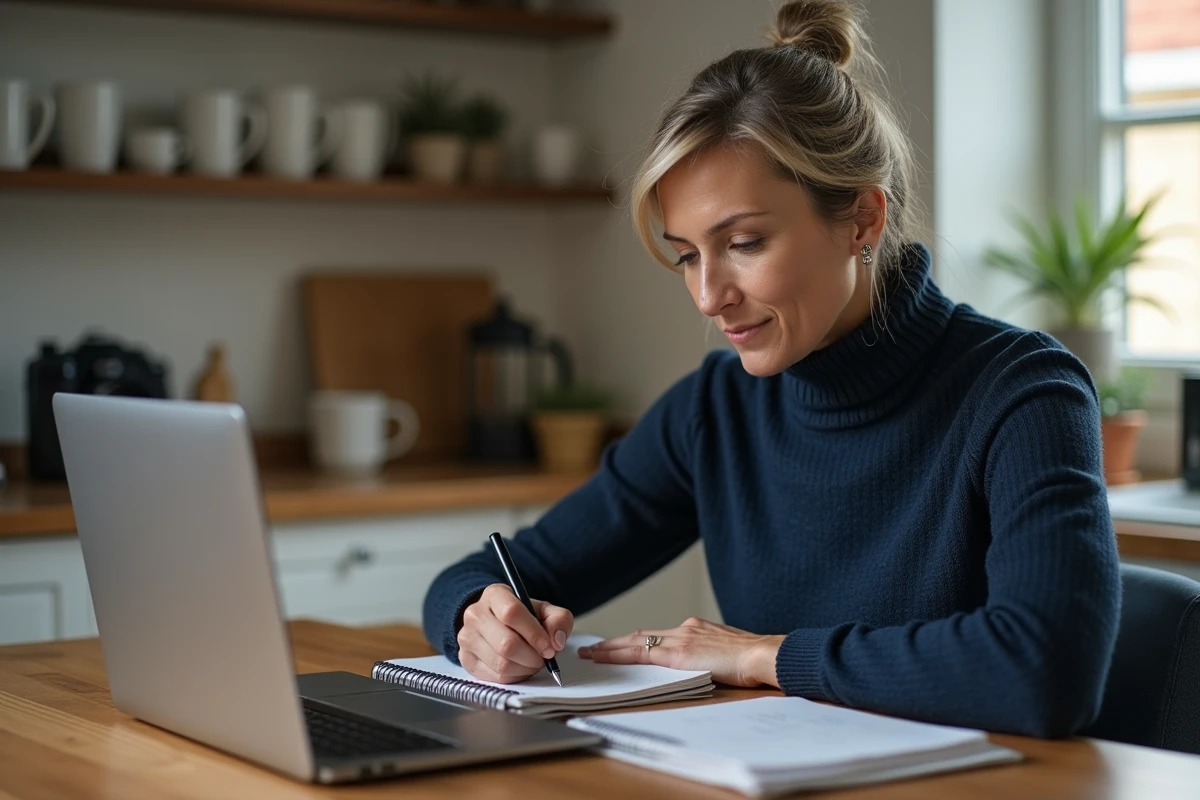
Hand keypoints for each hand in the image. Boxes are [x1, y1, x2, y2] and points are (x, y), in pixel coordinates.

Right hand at [456, 584, 573, 683]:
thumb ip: (558, 620)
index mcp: (495, 595)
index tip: (549, 647)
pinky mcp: (466, 659)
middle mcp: (475, 614)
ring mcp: (467, 637)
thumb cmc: (523, 617)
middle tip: (543, 658)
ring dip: (525, 668)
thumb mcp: (544, 611)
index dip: (534, 634)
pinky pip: (495, 676)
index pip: (512, 612)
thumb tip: (557, 641)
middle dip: (532, 656)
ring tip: (533, 662)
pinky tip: (520, 668)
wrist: (497, 623)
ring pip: (501, 663)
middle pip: (506, 643)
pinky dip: (514, 677)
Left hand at [578, 617, 784, 687]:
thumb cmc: (752, 660)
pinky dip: (621, 655)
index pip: (657, 635)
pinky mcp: (679, 653)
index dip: (635, 640)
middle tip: (593, 648)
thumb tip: (697, 668)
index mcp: (696, 629)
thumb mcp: (726, 654)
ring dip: (612, 648)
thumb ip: (707, 657)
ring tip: (592, 653)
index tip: (619, 644)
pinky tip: (607, 658)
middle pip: (641, 635)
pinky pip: (642, 653)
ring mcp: (680, 639)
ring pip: (636, 642)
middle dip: (615, 643)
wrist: (762, 655)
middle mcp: (685, 628)